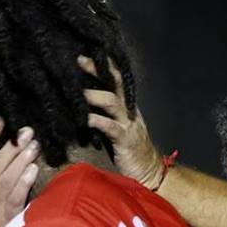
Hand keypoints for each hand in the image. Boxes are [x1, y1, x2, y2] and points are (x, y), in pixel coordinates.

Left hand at [78, 55, 164, 188]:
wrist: (149, 173)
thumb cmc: (128, 152)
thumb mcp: (115, 129)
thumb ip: (102, 115)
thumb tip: (80, 104)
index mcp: (126, 106)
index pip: (115, 79)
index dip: (103, 65)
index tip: (85, 53)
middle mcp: (128, 110)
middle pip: (114, 83)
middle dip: (97, 70)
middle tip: (78, 60)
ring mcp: (128, 124)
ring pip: (112, 101)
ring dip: (93, 95)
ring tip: (77, 90)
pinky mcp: (125, 140)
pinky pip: (111, 127)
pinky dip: (97, 121)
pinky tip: (85, 119)